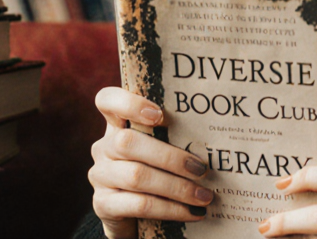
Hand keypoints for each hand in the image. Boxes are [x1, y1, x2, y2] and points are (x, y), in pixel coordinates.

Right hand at [88, 86, 214, 238]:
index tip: (159, 114)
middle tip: (202, 169)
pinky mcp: (103, 204)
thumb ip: (174, 136)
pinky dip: (170, 209)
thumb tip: (216, 139)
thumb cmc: (155, 171)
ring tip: (204, 195)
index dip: (129, 103)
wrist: (132, 215)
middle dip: (171, 157)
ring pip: (136, 176)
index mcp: (117, 126)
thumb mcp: (160, 148)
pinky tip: (191, 212)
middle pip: (128, 142)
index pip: (108, 101)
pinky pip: (139, 204)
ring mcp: (100, 176)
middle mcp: (103, 148)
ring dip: (177, 187)